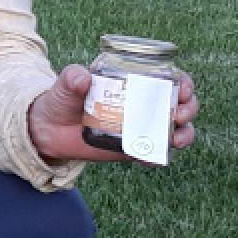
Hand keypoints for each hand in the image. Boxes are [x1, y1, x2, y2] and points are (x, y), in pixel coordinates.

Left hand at [27, 63, 197, 164]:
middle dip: (188, 108)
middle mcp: (143, 102)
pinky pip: (154, 153)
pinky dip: (159, 157)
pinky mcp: (133, 147)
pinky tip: (154, 160)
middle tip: (178, 115)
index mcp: (134, 80)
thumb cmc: (60, 100)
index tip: (183, 88)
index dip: (183, 82)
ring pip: (174, 129)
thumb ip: (72, 79)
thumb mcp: (65, 86)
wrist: (49, 130)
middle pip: (179, 103)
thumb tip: (81, 77)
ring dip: (183, 134)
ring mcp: (140, 126)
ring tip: (174, 139)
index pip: (168, 77)